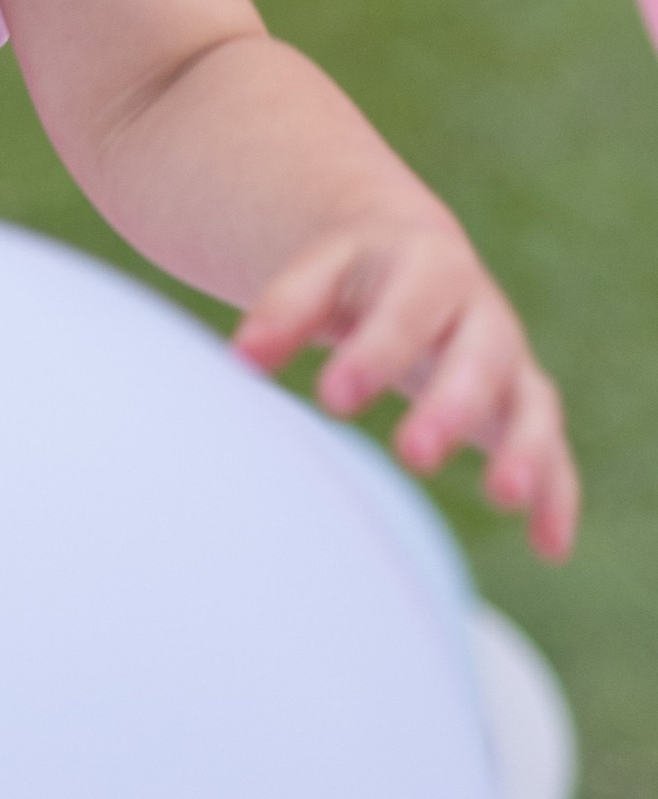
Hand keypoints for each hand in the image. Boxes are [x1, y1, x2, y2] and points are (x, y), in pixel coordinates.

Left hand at [234, 215, 577, 562]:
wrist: (409, 251)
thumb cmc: (354, 274)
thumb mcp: (321, 272)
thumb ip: (284, 309)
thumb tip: (242, 360)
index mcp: (427, 266)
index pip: (407, 308)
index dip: (375, 352)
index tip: (333, 397)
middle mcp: (480, 312)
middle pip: (480, 354)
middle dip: (451, 404)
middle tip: (413, 453)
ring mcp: (510, 360)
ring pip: (532, 401)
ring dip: (522, 448)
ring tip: (502, 497)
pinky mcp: (524, 403)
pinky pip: (552, 449)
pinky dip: (557, 494)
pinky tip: (549, 548)